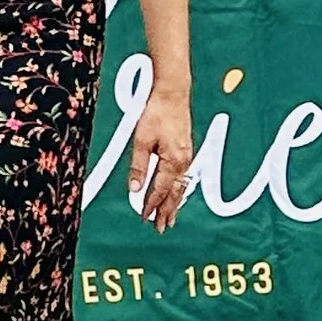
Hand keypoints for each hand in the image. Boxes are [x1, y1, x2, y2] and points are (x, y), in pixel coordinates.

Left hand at [127, 86, 192, 232]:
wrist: (172, 92)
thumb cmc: (157, 111)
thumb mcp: (141, 139)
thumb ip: (138, 165)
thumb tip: (135, 188)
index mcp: (173, 161)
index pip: (160, 190)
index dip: (151, 205)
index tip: (145, 217)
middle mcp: (183, 162)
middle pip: (175, 194)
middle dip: (167, 212)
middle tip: (162, 228)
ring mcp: (187, 156)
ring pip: (181, 187)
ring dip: (174, 203)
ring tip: (170, 218)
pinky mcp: (186, 150)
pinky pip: (184, 177)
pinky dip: (179, 190)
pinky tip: (177, 194)